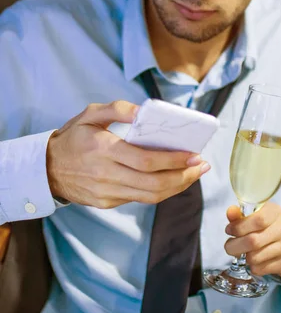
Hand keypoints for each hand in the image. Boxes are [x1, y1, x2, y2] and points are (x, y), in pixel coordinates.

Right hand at [46, 100, 209, 207]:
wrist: (46, 169)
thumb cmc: (73, 137)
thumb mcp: (90, 114)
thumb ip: (118, 109)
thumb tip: (144, 111)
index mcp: (104, 151)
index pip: (147, 161)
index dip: (174, 160)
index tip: (195, 154)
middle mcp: (107, 176)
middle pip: (154, 184)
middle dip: (184, 176)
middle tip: (202, 166)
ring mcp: (107, 193)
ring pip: (150, 196)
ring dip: (177, 187)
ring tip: (193, 173)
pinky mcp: (107, 203)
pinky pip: (140, 200)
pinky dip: (160, 191)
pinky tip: (172, 180)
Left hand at [224, 202, 280, 277]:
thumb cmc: (265, 228)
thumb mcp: (253, 217)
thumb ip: (239, 215)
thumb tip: (230, 212)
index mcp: (275, 211)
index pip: (258, 219)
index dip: (239, 227)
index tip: (229, 230)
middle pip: (254, 241)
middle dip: (235, 246)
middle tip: (229, 246)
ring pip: (255, 257)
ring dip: (244, 258)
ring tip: (244, 253)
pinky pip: (261, 269)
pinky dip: (252, 267)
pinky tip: (255, 261)